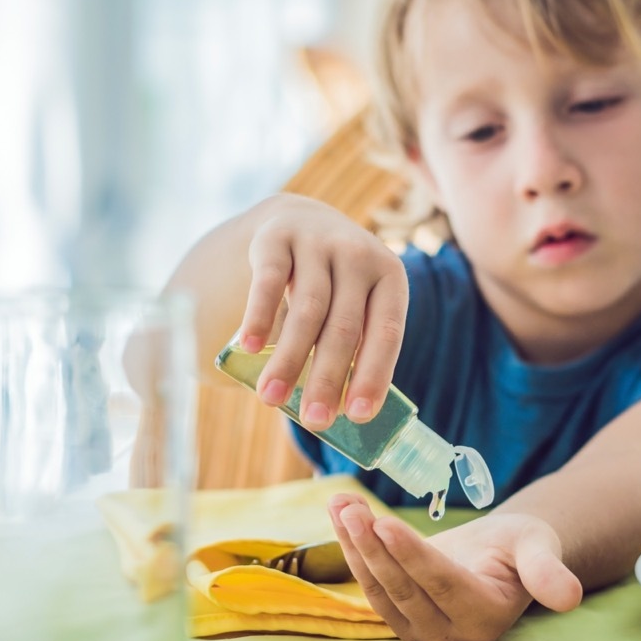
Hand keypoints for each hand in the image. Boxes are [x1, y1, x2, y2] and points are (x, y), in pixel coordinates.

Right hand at [240, 195, 408, 430]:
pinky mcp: (277, 238)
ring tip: (271, 398)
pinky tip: (250, 348)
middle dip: (328, 379)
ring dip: (290, 359)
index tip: (359, 416)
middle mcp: (358, 255)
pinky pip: (269, 281)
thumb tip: (338, 411)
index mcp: (390, 277)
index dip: (374, 375)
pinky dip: (259, 316)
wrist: (299, 219)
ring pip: (307, 310)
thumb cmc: (334, 283)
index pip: (386, 333)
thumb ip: (352, 347)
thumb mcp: (356, 304)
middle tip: (314, 421)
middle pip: (344, 327)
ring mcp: (318, 243)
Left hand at [328, 494, 582, 640]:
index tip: (383, 522)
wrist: (502, 555)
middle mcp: (452, 635)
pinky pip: (372, 585)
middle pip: (403, 588)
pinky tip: (340, 514)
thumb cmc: (522, 545)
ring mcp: (422, 632)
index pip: (441, 585)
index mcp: (487, 618)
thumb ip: (547, 571)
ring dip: (354, 546)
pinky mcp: (401, 620)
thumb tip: (570, 598)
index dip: (410, 555)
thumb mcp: (537, 546)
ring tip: (340, 505)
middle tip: (349, 508)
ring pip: (380, 589)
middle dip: (372, 547)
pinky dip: (353, 549)